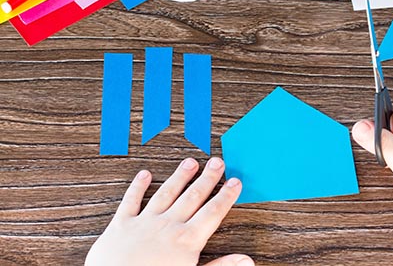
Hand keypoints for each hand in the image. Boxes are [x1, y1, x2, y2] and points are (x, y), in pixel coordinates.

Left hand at [85, 157, 253, 265]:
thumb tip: (247, 262)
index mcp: (187, 241)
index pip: (213, 213)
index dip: (226, 196)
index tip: (235, 182)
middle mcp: (168, 226)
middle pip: (193, 197)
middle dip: (207, 179)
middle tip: (217, 162)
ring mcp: (144, 222)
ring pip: (167, 193)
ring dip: (180, 177)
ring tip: (190, 162)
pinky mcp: (121, 225)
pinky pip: (131, 201)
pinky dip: (138, 187)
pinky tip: (144, 174)